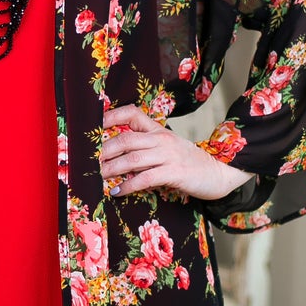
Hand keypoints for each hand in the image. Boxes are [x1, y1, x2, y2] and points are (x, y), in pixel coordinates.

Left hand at [100, 103, 253, 200]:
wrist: (219, 172)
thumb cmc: (188, 163)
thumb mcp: (167, 149)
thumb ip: (145, 148)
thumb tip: (115, 156)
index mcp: (158, 130)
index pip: (132, 113)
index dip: (111, 117)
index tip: (92, 127)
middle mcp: (161, 139)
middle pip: (125, 139)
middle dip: (102, 151)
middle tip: (86, 162)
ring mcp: (168, 155)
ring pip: (131, 159)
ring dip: (111, 170)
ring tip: (97, 178)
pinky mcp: (174, 173)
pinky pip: (145, 178)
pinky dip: (128, 185)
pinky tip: (117, 191)